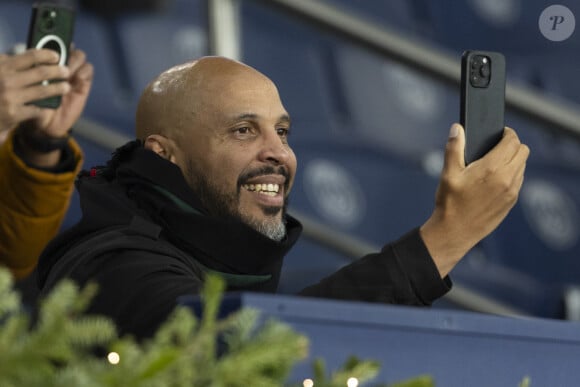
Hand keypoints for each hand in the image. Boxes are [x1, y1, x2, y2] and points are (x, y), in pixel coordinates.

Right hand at [0, 48, 69, 140]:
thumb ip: (6, 63)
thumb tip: (31, 56)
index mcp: (2, 66)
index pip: (29, 56)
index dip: (46, 55)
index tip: (56, 56)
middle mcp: (6, 79)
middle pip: (41, 73)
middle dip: (57, 71)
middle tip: (66, 71)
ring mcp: (10, 97)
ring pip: (42, 91)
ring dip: (58, 88)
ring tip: (66, 87)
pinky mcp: (14, 114)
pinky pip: (36, 109)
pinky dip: (44, 107)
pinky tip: (49, 106)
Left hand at [33, 48, 93, 136]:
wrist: (45, 124)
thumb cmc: (34, 104)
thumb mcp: (30, 87)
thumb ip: (33, 74)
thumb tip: (34, 59)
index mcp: (46, 63)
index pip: (52, 45)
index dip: (53, 42)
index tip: (50, 48)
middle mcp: (60, 66)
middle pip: (68, 47)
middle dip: (64, 52)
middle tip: (59, 63)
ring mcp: (73, 74)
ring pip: (79, 56)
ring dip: (74, 61)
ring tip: (68, 73)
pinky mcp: (84, 84)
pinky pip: (88, 70)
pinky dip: (84, 71)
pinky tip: (77, 79)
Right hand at [420, 123, 529, 276]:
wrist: (455, 232)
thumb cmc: (450, 203)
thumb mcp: (448, 173)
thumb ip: (454, 148)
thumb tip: (457, 129)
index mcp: (491, 169)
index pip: (512, 141)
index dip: (507, 133)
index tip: (500, 133)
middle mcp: (506, 179)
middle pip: (523, 151)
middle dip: (513, 145)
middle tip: (498, 145)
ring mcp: (512, 191)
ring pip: (523, 166)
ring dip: (513, 159)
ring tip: (495, 161)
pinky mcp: (511, 202)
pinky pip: (519, 180)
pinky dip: (512, 174)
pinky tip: (495, 178)